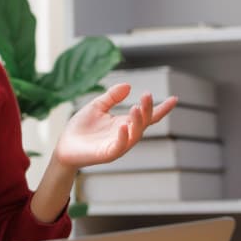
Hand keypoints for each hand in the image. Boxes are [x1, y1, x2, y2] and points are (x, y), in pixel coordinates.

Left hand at [52, 83, 177, 169]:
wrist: (64, 146)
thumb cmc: (80, 128)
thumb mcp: (96, 106)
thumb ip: (111, 97)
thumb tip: (128, 86)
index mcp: (124, 123)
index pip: (148, 117)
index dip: (161, 109)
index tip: (175, 99)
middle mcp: (125, 135)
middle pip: (144, 123)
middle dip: (148, 110)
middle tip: (147, 95)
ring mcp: (118, 145)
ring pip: (135, 135)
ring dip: (138, 122)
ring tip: (137, 107)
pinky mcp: (107, 154)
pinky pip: (119, 146)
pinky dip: (123, 137)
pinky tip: (123, 126)